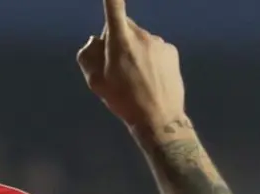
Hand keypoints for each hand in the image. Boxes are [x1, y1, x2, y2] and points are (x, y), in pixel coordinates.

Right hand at [76, 0, 185, 128]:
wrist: (158, 117)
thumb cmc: (122, 100)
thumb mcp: (96, 82)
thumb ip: (88, 56)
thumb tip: (94, 40)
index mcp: (120, 42)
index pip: (114, 10)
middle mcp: (142, 37)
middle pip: (124, 27)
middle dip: (117, 39)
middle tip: (113, 66)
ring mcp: (159, 42)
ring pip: (140, 39)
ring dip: (134, 50)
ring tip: (134, 78)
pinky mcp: (171, 51)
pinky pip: (154, 48)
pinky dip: (148, 57)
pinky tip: (148, 78)